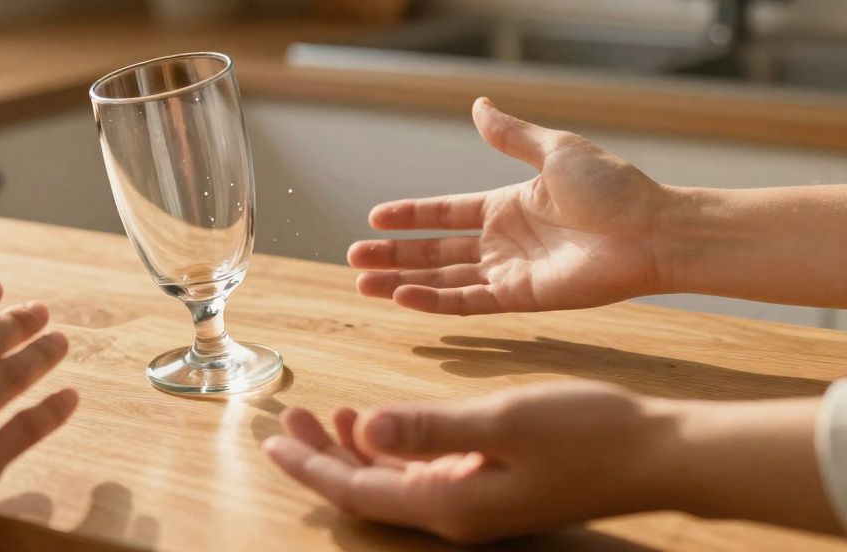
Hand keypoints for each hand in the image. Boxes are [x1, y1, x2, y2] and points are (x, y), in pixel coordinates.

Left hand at [263, 382, 663, 542]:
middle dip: (320, 457)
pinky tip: (378, 419)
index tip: (271, 442)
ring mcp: (472, 502)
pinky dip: (391, 447)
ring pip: (390, 482)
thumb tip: (366, 429)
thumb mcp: (500, 421)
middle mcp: (454, 512)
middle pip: (365, 491)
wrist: (653, 454)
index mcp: (449, 503)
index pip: (357, 491)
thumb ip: (429, 428)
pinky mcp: (488, 486)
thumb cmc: (584, 434)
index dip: (310, 468)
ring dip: (352, 449)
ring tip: (323, 412)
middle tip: (288, 419)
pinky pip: (421, 474)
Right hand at [349, 97, 669, 313]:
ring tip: (363, 283)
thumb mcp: (555, 152)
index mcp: (507, 205)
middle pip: (433, 251)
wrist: (654, 230)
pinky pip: (469, 301)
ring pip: (442, 279)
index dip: (409, 217)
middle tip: (354, 256)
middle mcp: (502, 241)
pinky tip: (403, 298)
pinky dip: (435, 301)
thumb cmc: (614, 189)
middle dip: (392, 255)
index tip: (374, 217)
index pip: (444, 213)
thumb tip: (477, 106)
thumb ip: (510, 135)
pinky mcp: (522, 299)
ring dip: (402, 282)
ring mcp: (510, 272)